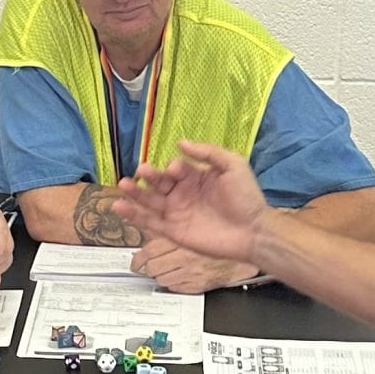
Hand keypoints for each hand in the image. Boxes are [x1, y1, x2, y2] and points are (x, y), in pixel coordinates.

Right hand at [114, 140, 271, 263]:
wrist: (254, 231)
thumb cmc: (247, 197)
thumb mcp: (232, 165)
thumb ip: (208, 152)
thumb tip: (180, 141)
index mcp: (195, 177)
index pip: (175, 168)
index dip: (173, 168)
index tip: (175, 169)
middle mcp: (182, 194)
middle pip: (158, 183)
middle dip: (148, 176)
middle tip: (141, 171)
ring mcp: (177, 213)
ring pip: (149, 201)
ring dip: (135, 193)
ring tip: (123, 185)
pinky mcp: (174, 232)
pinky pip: (150, 222)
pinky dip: (134, 215)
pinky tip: (120, 206)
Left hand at [130, 238, 260, 293]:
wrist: (243, 248)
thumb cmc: (218, 233)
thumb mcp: (190, 224)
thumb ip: (168, 228)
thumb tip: (146, 228)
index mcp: (180, 239)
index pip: (149, 252)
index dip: (138, 258)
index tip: (135, 261)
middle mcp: (184, 257)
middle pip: (153, 268)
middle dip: (147, 268)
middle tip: (146, 266)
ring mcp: (191, 273)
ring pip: (162, 280)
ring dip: (160, 275)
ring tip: (163, 270)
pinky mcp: (197, 285)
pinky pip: (175, 287)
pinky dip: (172, 283)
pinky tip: (176, 276)